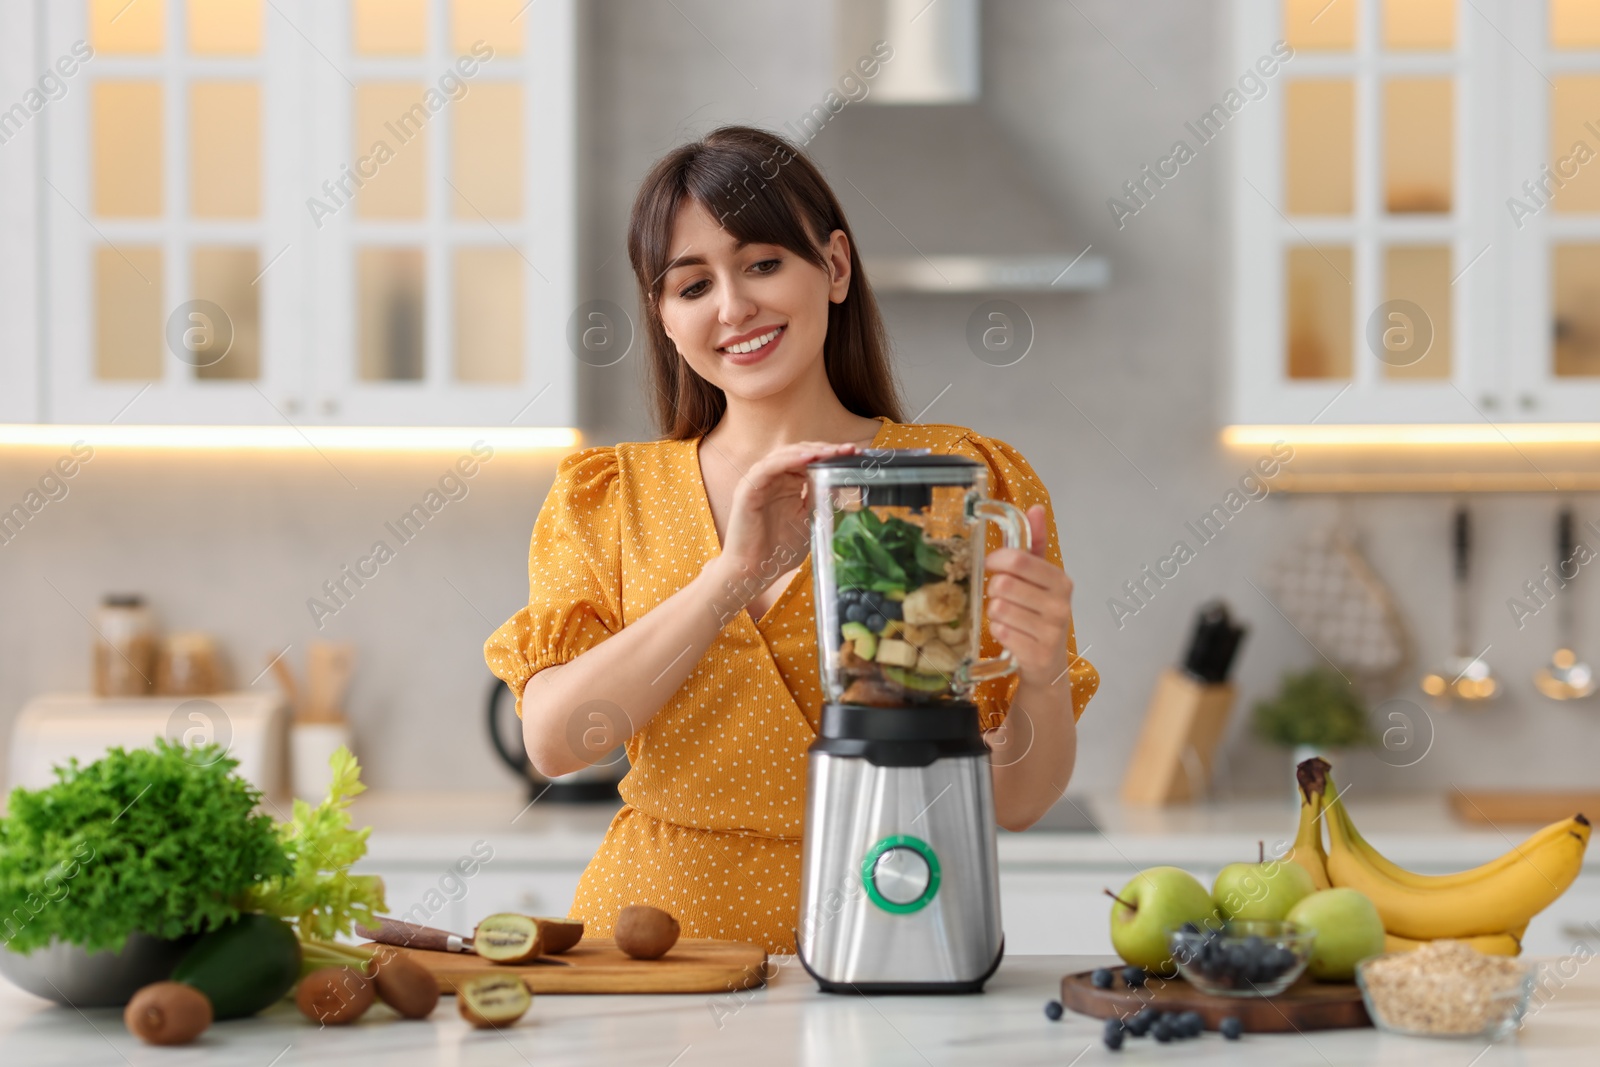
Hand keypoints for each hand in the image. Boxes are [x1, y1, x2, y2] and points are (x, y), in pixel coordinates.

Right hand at [712, 440, 859, 603]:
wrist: (754, 572)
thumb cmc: (779, 550)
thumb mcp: (810, 521)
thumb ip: (821, 501)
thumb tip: (841, 485)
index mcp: (787, 484)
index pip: (809, 460)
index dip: (831, 455)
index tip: (854, 454)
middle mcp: (772, 478)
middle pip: (799, 452)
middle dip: (824, 449)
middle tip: (848, 450)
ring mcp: (759, 481)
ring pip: (784, 455)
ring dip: (810, 451)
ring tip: (832, 451)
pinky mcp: (748, 489)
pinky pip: (769, 467)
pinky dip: (789, 460)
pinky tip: (808, 458)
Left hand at [985, 504, 1074, 682]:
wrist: (1049, 665)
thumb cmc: (1040, 615)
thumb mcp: (1041, 579)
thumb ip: (1035, 544)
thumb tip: (1036, 508)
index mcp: (1061, 581)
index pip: (1018, 560)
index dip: (996, 560)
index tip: (991, 565)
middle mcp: (1060, 606)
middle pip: (1003, 585)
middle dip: (994, 590)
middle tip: (1001, 596)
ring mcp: (1050, 632)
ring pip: (997, 609)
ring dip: (994, 612)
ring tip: (1008, 617)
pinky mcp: (1037, 654)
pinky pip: (999, 631)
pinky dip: (997, 631)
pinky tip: (1010, 634)